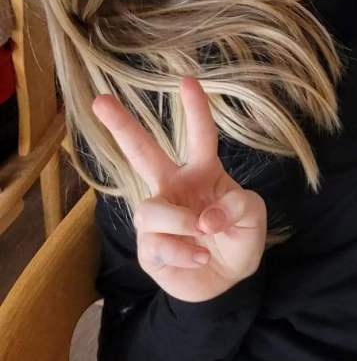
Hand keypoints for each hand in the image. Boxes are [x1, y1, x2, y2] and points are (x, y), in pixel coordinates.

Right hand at [92, 77, 265, 303]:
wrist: (228, 281)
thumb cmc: (239, 237)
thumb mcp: (252, 216)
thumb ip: (237, 207)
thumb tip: (204, 218)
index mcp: (202, 172)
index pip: (200, 135)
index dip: (195, 108)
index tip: (187, 80)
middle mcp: (173, 187)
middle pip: (142, 153)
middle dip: (121, 126)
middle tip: (99, 100)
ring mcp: (158, 218)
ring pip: (150, 209)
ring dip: (179, 221)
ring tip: (203, 234)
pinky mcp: (149, 249)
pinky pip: (158, 245)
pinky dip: (185, 254)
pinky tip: (200, 257)